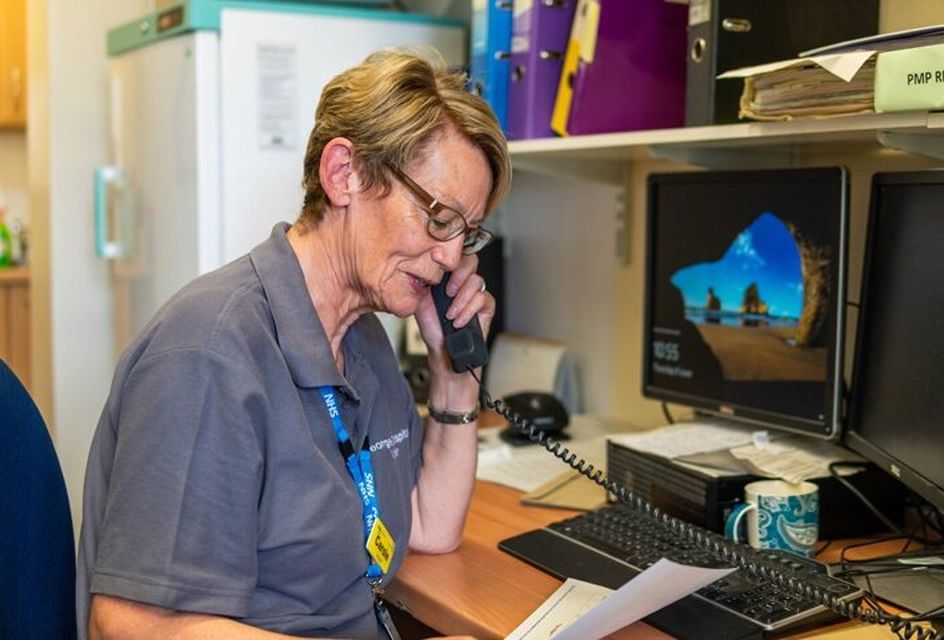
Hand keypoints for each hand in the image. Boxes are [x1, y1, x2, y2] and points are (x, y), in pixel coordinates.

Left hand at [414, 254, 494, 375]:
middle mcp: (463, 282)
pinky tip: (459, 322)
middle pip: (471, 261)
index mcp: (448, 276)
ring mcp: (476, 293)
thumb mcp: (421, 301)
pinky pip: (482, 299)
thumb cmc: (433, 329)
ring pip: (476, 282)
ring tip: (450, 315)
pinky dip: (468, 311)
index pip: (455, 255)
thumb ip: (425, 282)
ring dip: (461, 300)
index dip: (451, 258)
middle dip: (459, 275)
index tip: (440, 267)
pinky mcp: (486, 306)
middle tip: (448, 292)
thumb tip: (424, 267)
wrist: (443, 351)